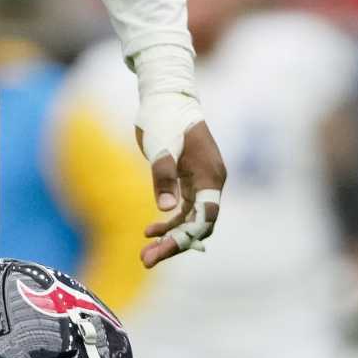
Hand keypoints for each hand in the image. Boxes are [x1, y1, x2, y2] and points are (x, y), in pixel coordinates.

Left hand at [135, 104, 227, 267]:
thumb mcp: (161, 147)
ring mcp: (203, 182)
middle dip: (174, 244)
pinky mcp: (191, 180)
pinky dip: (169, 222)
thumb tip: (167, 208)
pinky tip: (150, 230)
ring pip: (191, 220)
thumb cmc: (164, 118)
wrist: (167, 97)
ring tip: (145, 254)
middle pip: (198, 224)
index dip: (186, 236)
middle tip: (147, 260)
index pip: (204, 216)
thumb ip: (164, 177)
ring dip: (169, 238)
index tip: (163, 249)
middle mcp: (211, 182)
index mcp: (210, 175)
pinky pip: (185, 210)